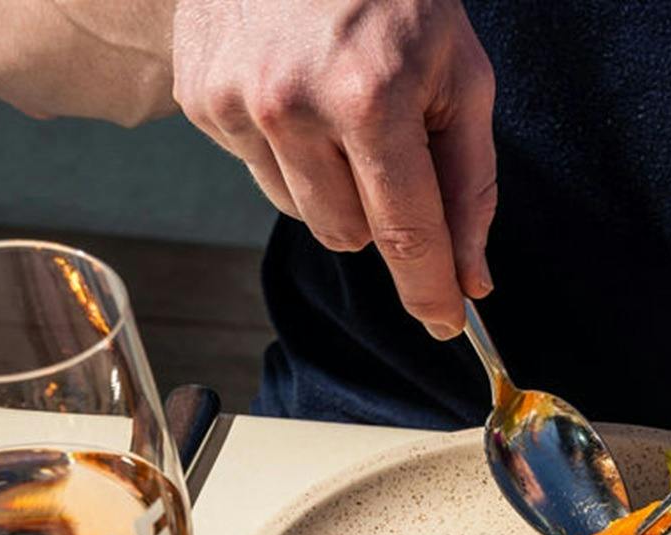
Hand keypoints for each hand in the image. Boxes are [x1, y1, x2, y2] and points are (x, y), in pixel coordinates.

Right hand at [171, 0, 495, 337]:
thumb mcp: (460, 74)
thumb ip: (470, 183)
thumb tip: (471, 276)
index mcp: (371, 98)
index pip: (406, 233)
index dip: (429, 290)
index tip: (446, 324)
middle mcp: (294, 108)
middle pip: (350, 236)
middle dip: (382, 213)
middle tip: (392, 146)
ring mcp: (237, 104)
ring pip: (303, 213)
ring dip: (333, 184)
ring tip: (341, 109)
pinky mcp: (199, 100)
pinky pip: (259, 172)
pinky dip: (287, 150)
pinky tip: (296, 92)